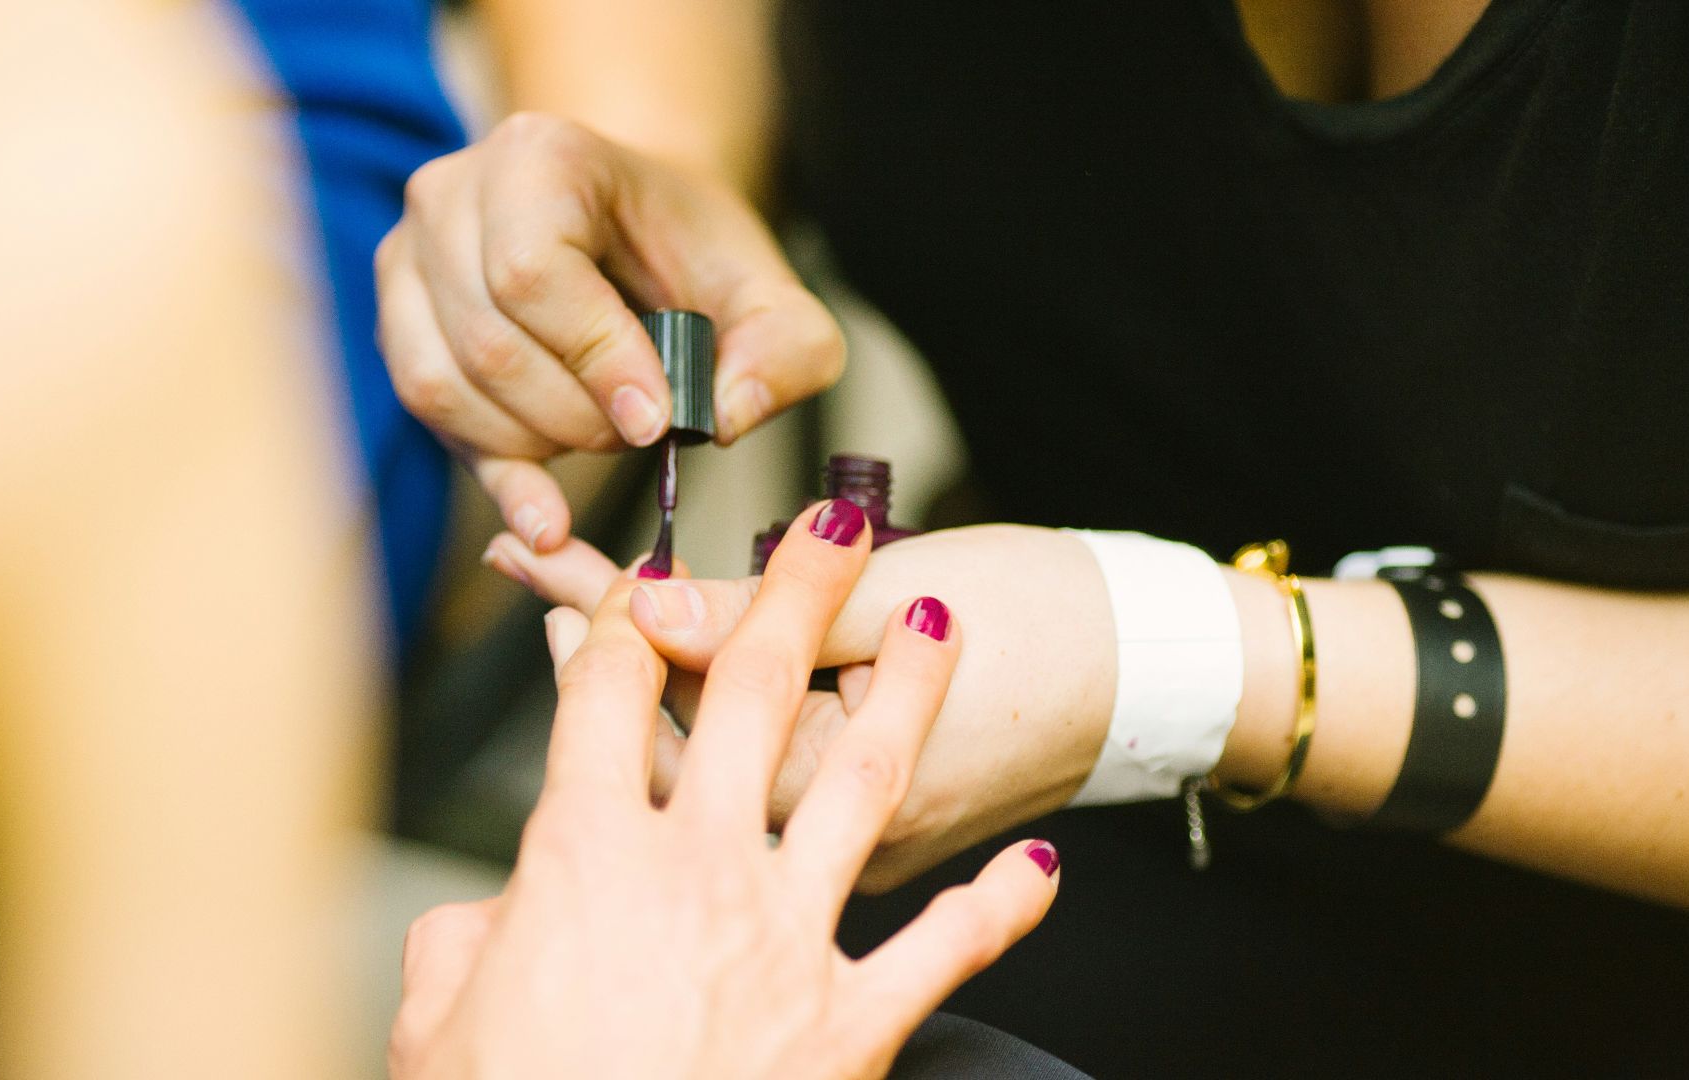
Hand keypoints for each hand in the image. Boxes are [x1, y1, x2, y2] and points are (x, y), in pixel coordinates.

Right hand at [376, 113, 842, 552]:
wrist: (634, 231)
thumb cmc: (692, 255)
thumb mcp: (771, 296)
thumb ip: (786, 352)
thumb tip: (724, 418)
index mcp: (539, 157)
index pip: (535, 273)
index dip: (595, 360)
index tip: (654, 418)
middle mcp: (450, 193)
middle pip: (489, 342)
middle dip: (573, 416)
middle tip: (639, 433)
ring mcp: (409, 256)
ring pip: (444, 384)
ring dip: (532, 443)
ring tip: (600, 436)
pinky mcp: (397, 319)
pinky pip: (427, 411)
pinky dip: (493, 467)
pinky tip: (546, 509)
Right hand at [392, 503, 1060, 1079]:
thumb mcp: (436, 1022)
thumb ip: (462, 940)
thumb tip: (484, 919)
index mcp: (584, 855)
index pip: (604, 697)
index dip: (625, 619)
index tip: (648, 574)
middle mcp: (697, 871)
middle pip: (752, 696)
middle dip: (795, 594)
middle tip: (834, 525)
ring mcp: (786, 938)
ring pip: (862, 780)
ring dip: (907, 693)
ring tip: (940, 623)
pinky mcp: (853, 1020)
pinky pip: (944, 947)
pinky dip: (1000, 908)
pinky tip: (1042, 867)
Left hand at [481, 523, 1115, 891]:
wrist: (1155, 677)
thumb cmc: (1053, 629)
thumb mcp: (906, 598)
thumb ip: (772, 615)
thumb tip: (650, 607)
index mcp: (833, 786)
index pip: (682, 694)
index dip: (605, 611)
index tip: (543, 552)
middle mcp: (828, 838)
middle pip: (679, 730)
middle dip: (602, 640)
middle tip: (532, 566)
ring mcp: (848, 842)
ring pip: (719, 754)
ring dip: (654, 673)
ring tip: (583, 604)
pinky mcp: (869, 827)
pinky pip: (767, 767)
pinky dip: (724, 705)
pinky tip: (685, 657)